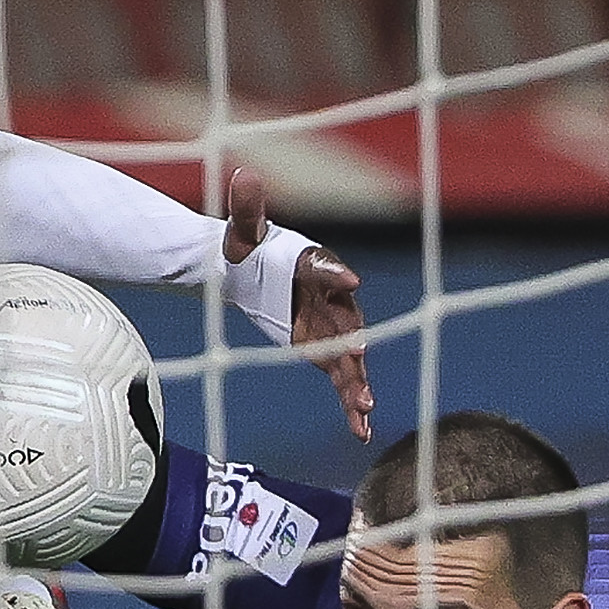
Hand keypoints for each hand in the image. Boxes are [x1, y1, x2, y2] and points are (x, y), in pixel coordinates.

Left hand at [225, 171, 372, 442]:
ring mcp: (332, 329)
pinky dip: (352, 405)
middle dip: (355, 341)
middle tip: (359, 354)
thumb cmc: (250, 248)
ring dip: (358, 384)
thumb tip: (243, 175)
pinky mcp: (327, 353)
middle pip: (347, 321)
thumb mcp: (242, 231)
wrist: (253, 273)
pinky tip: (361, 432)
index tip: (350, 280)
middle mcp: (332, 298)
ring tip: (365, 409)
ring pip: (350, 359)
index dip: (336, 273)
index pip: (325, 268)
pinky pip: (344, 381)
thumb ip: (247, 208)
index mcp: (314, 266)